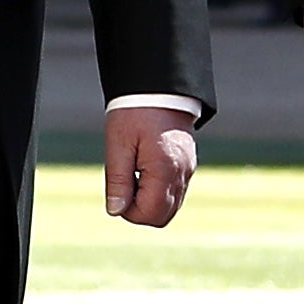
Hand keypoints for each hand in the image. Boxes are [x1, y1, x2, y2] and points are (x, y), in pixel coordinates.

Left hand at [104, 106, 196, 226]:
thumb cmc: (135, 112)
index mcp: (164, 170)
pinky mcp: (188, 165)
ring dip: (149, 201)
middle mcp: (181, 174)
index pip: (149, 214)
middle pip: (162, 216)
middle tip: (122, 186)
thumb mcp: (118, 144)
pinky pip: (176, 192)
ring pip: (171, 206)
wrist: (159, 87)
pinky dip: (159, 192)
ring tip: (133, 175)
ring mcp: (188, 170)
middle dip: (139, 210)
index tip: (116, 191)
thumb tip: (115, 211)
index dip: (128, 211)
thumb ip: (118, 180)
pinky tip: (144, 171)